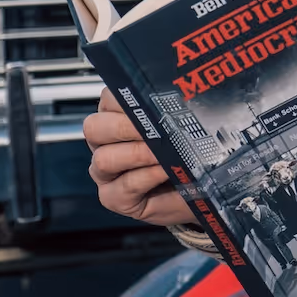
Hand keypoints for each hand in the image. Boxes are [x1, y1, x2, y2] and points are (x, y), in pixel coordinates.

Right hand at [82, 88, 193, 225]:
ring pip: (104, 159)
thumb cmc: (188, 151)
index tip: (151, 103)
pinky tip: (166, 171)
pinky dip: (147, 177)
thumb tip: (174, 99)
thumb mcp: (182, 126)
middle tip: (155, 128)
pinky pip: (124, 186)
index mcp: (115, 117)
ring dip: (138, 154)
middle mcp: (103, 144)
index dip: (126, 99)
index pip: (108, 99)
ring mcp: (105, 173)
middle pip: (95, 128)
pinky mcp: (113, 198)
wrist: (201, 186)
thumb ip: (171, 111)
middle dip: (125, 126)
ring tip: (164, 153)